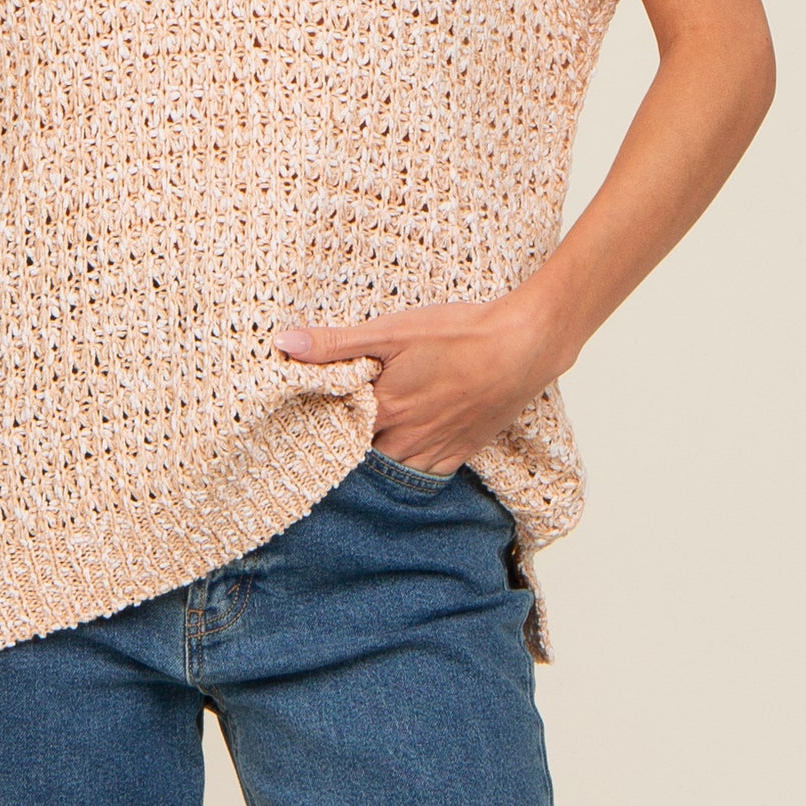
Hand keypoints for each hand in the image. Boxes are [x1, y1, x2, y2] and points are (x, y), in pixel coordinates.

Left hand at [272, 286, 563, 474]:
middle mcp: (406, 438)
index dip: (317, 422)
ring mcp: (436, 449)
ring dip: (376, 456)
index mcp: (383, 409)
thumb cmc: (458, 334)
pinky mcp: (461, 452)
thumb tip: (283, 346)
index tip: (302, 415)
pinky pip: (425, 474)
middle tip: (330, 426)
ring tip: (365, 436)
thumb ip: (335, 343)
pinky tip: (402, 447)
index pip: (333, 430)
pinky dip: (408, 465)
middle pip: (361, 453)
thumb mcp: (391, 331)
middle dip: (345, 442)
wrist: (522, 347)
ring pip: (392, 468)